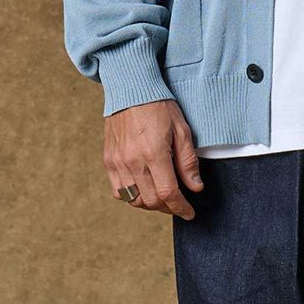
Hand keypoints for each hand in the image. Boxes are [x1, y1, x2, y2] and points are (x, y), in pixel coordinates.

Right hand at [104, 99, 204, 218]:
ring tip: (163, 198)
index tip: (189, 213)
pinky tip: (144, 190)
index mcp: (153, 153)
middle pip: (151, 201)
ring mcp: (117, 162)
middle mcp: (132, 161)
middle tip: (179, 204)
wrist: (131, 90)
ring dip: (151, 204)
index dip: (181, 208)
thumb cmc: (159, 107)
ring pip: (134, 200)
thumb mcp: (182, 130)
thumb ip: (188, 161)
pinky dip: (132, 197)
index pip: (167, 194)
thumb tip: (195, 188)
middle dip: (168, 207)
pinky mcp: (108, 161)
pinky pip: (118, 191)